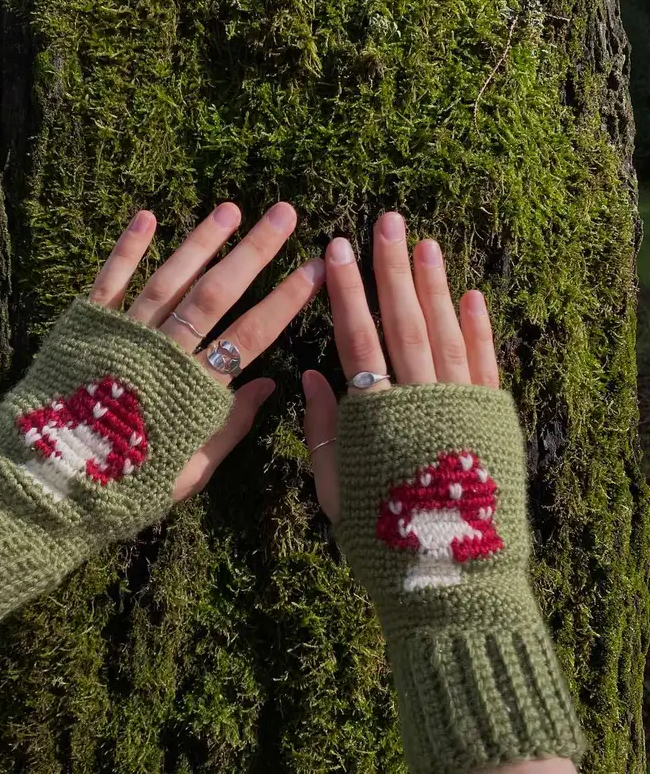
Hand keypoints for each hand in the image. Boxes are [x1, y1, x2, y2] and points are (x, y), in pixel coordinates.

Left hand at [89, 201, 323, 501]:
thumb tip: (270, 385)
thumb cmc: (126, 485)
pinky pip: (109, 282)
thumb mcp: (190, 469)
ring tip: (231, 208)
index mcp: (194, 389)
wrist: (48, 487)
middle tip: (284, 214)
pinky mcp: (85, 329)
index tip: (315, 268)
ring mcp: (123, 335)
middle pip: (217, 294)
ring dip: (202, 241)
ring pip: (170, 280)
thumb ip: (231, 425)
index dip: (285, 300)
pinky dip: (128, 249)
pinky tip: (148, 217)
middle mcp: (163, 352)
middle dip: (254, 252)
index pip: (251, 335)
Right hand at [302, 211, 499, 522]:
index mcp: (373, 416)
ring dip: (434, 285)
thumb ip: (322, 430)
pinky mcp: (492, 419)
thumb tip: (310, 375)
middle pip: (403, 322)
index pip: (356, 339)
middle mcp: (417, 400)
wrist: (449, 580)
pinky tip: (472, 294)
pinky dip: (479, 328)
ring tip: (425, 243)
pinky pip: (484, 364)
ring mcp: (459, 406)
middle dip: (392, 270)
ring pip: (444, 333)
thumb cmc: (381, 538)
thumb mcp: (334, 490)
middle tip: (388, 221)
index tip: (338, 249)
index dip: (346, 293)